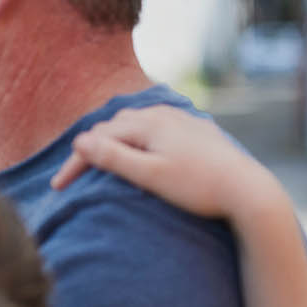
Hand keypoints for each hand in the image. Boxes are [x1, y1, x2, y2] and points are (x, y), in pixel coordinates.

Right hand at [50, 104, 284, 220]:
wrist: (249, 191)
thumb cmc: (198, 187)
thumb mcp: (150, 176)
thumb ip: (113, 157)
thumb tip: (79, 142)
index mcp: (149, 124)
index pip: (98, 139)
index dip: (75, 163)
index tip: (57, 188)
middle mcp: (165, 115)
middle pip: (115, 124)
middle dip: (92, 147)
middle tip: (75, 173)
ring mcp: (184, 121)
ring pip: (137, 122)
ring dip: (115, 137)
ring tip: (103, 156)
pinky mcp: (199, 131)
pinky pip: (158, 126)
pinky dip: (138, 137)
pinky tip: (143, 148)